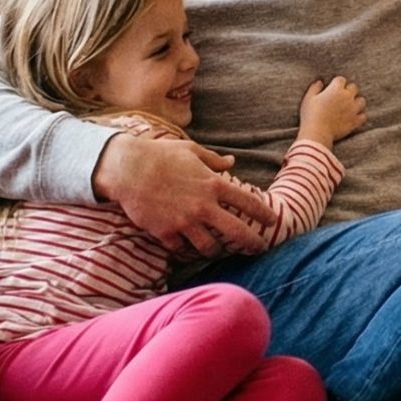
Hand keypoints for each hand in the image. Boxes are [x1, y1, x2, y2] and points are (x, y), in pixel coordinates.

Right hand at [91, 133, 270, 256]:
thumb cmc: (160, 155)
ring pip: (209, 247)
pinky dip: (185, 249)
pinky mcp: (165, 233)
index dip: (265, 214)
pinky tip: (186, 247)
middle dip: (253, 243)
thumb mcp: (191, 150)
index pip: (248, 202)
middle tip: (260, 248)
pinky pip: (181, 249)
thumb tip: (232, 161)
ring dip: (216, 250)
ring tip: (218, 250)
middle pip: (237, 232)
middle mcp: (203, 206)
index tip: (274, 220)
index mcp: (213, 184)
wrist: (126, 168)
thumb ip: (214, 159)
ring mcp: (184, 222)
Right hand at [297, 76, 366, 146]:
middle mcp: (347, 97)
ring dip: (356, 102)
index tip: (332, 87)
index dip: (336, 83)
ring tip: (350, 106)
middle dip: (349, 90)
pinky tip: (353, 117)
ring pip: (361, 101)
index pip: (341, 80)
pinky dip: (360, 116)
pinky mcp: (355, 121)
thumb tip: (319, 82)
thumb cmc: (311, 115)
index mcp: (336, 89)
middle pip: (354, 87)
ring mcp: (353, 109)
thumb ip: (315, 88)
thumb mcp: (308, 98)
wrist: (317, 132)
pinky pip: (363, 116)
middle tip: (341, 96)